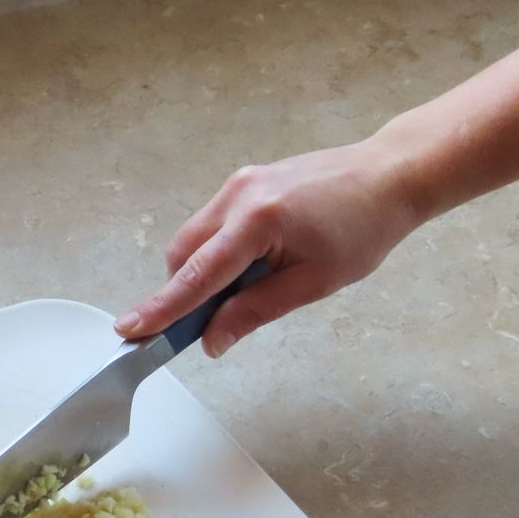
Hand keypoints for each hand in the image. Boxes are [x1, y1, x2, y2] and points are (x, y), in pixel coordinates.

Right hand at [114, 140, 419, 356]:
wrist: (389, 176)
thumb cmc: (363, 230)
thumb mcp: (313, 283)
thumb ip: (255, 311)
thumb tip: (211, 341)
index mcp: (257, 221)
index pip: (198, 275)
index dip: (162, 308)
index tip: (129, 331)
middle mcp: (237, 195)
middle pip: (184, 255)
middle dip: (186, 291)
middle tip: (212, 321)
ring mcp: (237, 184)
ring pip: (193, 239)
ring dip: (203, 272)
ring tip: (252, 284)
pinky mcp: (243, 181)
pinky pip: (211, 224)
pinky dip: (217, 252)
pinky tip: (254, 262)